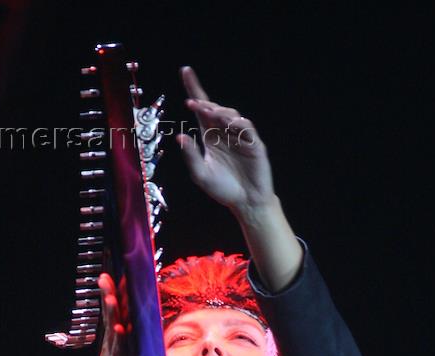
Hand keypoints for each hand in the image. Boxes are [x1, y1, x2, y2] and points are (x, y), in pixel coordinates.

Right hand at [89, 272, 129, 355]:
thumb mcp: (121, 347)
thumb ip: (124, 328)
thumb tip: (132, 311)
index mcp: (115, 334)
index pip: (115, 309)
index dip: (115, 291)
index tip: (116, 272)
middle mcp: (113, 341)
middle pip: (112, 315)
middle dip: (110, 296)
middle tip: (106, 279)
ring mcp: (114, 354)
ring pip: (113, 330)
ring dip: (113, 314)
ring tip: (112, 300)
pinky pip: (119, 353)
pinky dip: (119, 342)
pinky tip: (120, 331)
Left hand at [177, 66, 275, 220]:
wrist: (246, 204)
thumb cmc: (223, 189)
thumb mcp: (201, 175)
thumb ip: (190, 156)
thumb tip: (179, 137)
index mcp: (211, 136)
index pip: (202, 108)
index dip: (194, 89)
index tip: (185, 71)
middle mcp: (225, 132)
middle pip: (215, 109)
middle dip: (204, 103)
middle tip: (193, 103)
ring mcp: (241, 137)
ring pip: (231, 115)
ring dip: (220, 112)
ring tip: (210, 113)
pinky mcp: (255, 144)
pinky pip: (247, 129)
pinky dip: (239, 124)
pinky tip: (230, 123)